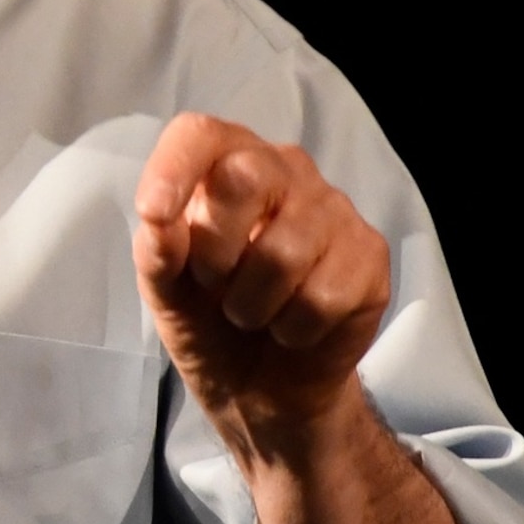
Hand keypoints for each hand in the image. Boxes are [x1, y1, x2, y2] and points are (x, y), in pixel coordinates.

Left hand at [132, 113, 391, 449]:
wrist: (264, 389)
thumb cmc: (208, 321)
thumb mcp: (165, 291)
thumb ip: (157, 251)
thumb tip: (158, 219)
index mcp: (226, 164)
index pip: (201, 135)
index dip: (174, 166)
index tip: (153, 212)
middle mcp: (286, 171)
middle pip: (247, 177)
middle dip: (216, 248)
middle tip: (213, 283)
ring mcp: (334, 209)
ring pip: (284, 251)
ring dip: (251, 304)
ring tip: (251, 313)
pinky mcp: (370, 254)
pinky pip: (324, 295)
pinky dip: (295, 328)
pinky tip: (294, 327)